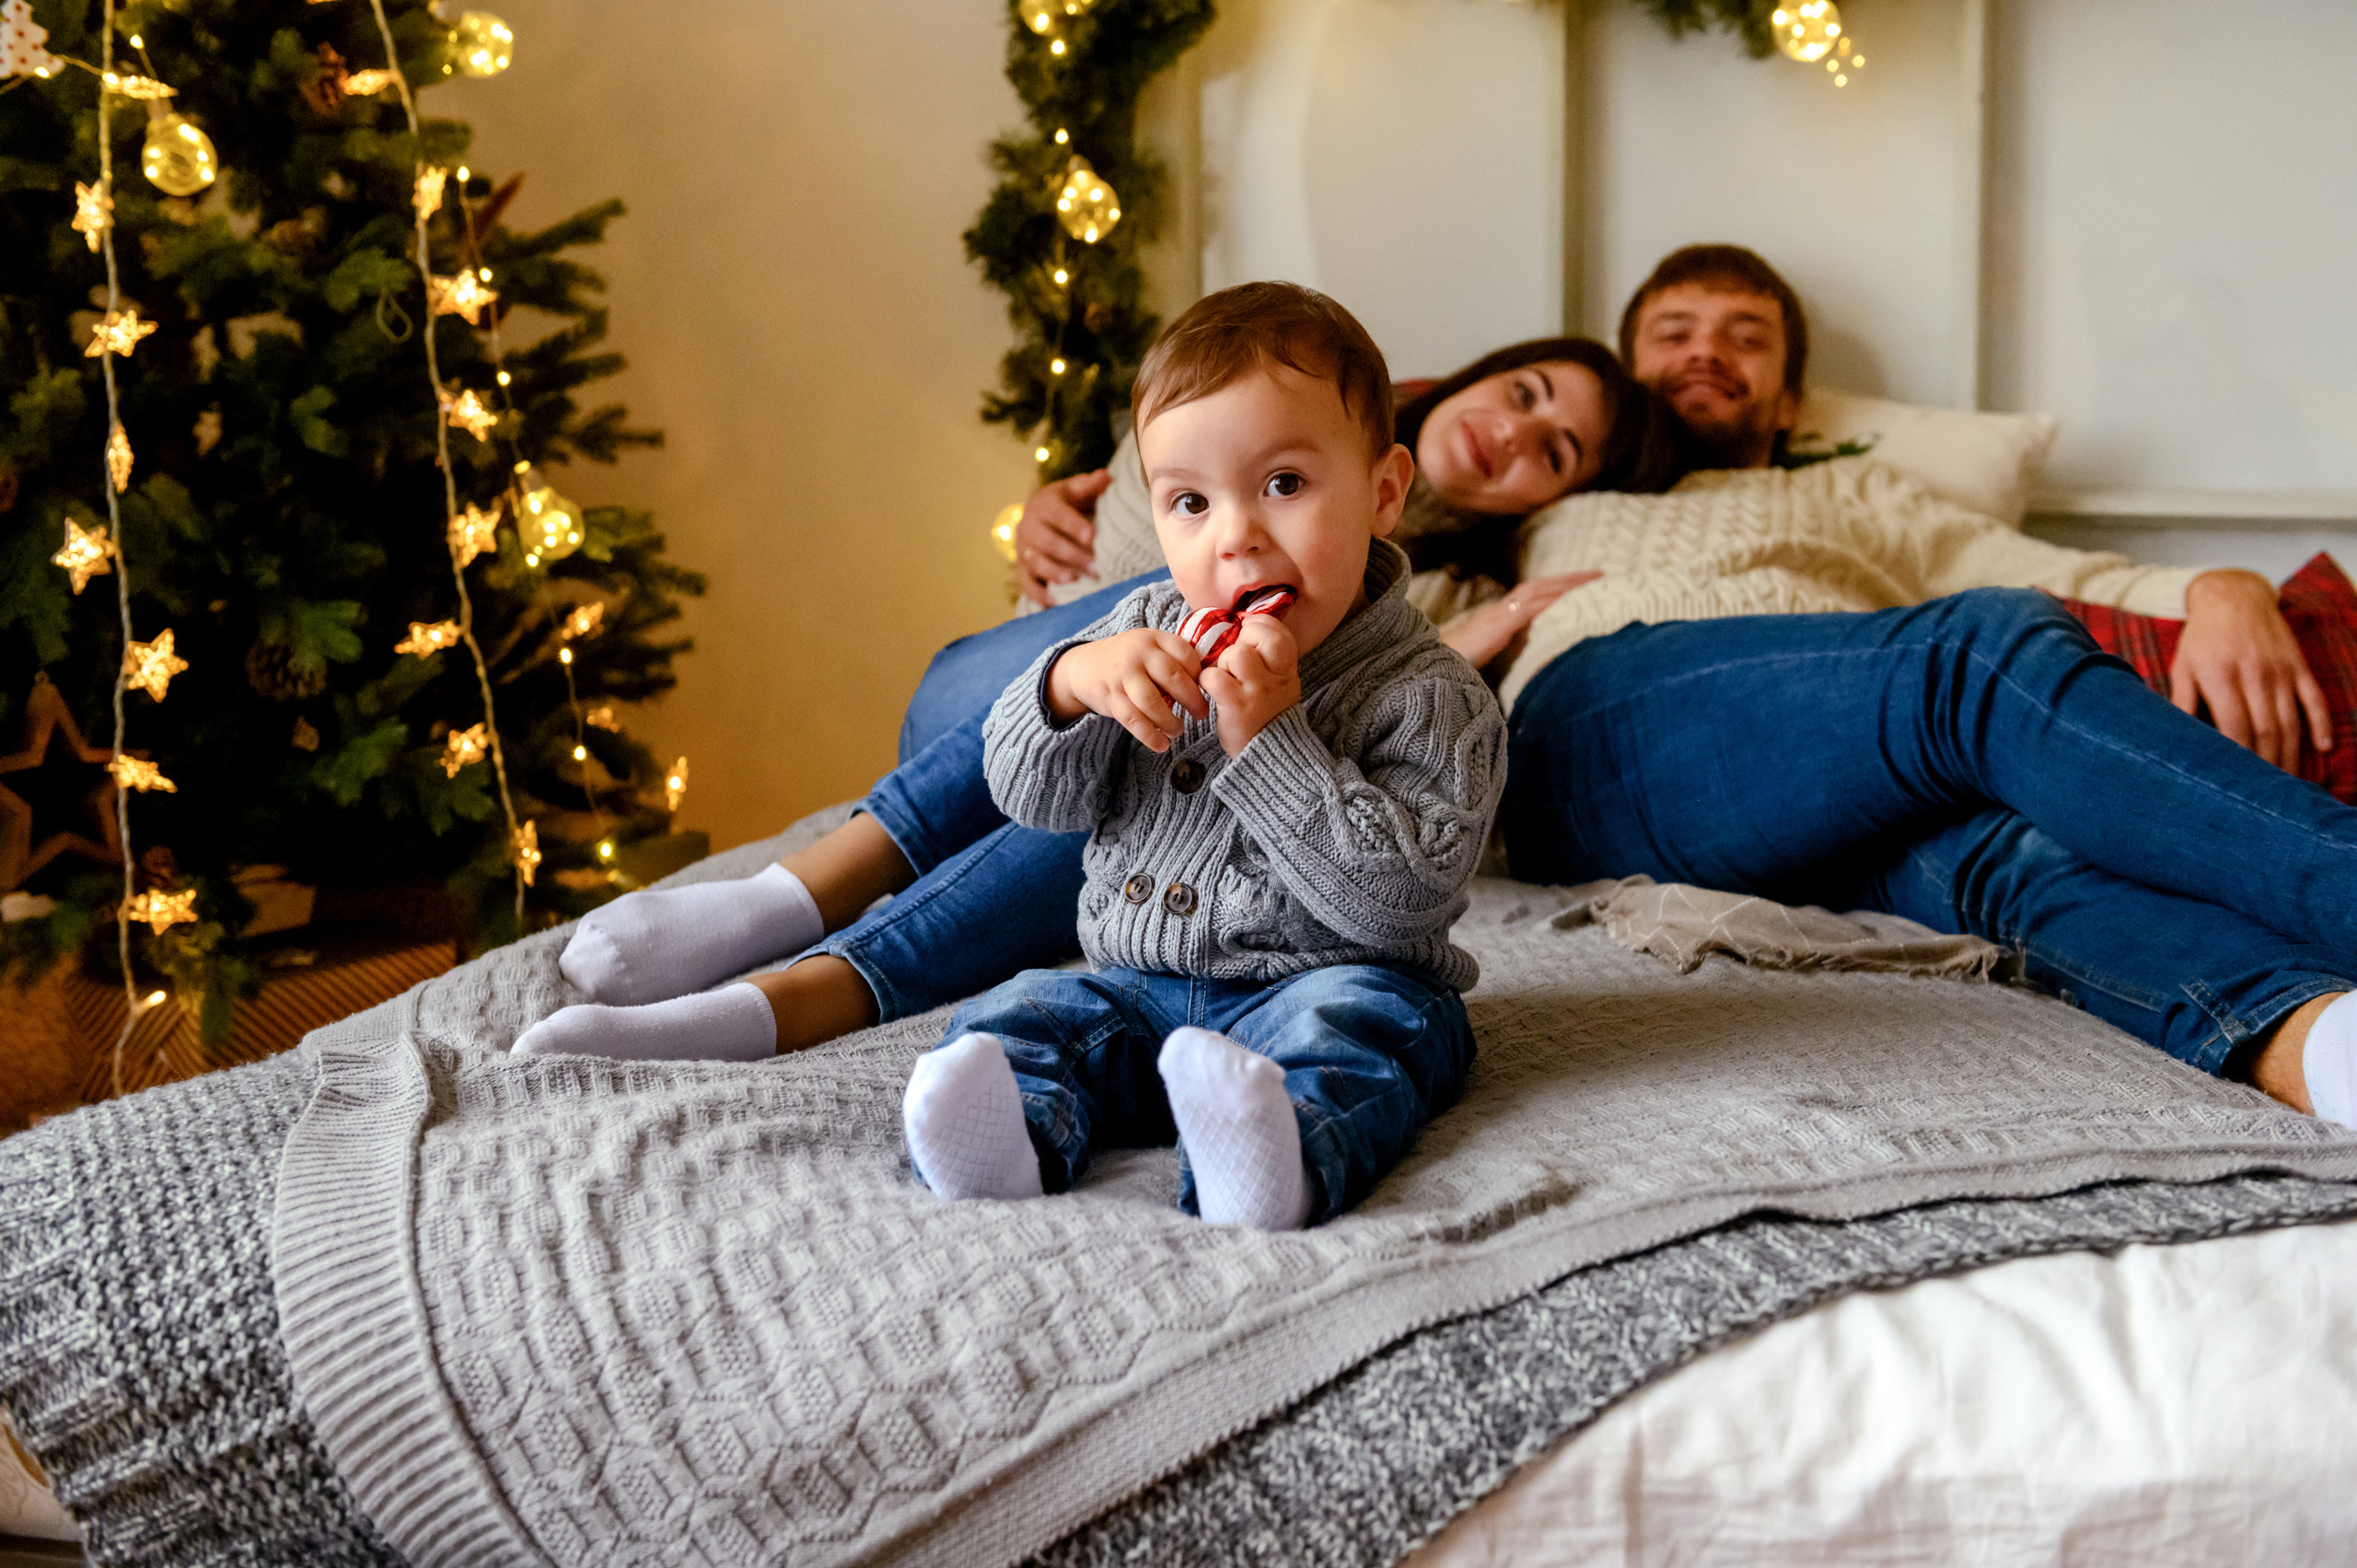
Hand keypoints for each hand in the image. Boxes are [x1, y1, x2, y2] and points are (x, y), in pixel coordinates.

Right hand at [1014, 469, 1111, 605]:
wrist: (1038, 514)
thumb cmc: (1066, 502)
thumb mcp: (1076, 490)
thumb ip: (1090, 485)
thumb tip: (1106, 477)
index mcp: (1043, 504)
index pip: (1057, 514)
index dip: (1074, 525)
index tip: (1093, 536)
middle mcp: (1028, 526)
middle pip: (1048, 543)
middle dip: (1072, 556)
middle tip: (1096, 568)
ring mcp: (1023, 549)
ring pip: (1036, 562)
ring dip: (1055, 573)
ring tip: (1075, 582)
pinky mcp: (1021, 568)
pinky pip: (1026, 582)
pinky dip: (1037, 594)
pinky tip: (1053, 602)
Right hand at [1046, 628, 1207, 751]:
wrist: (1084, 666)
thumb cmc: (1128, 660)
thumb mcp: (1149, 647)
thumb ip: (1173, 658)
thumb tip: (1209, 679)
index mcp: (1153, 638)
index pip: (1185, 654)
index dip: (1200, 674)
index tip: (1208, 690)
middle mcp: (1138, 653)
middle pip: (1173, 677)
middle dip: (1192, 700)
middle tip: (1201, 714)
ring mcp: (1122, 675)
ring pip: (1151, 702)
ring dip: (1170, 721)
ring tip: (1178, 731)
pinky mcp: (1111, 697)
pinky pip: (1133, 719)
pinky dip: (1149, 735)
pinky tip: (1161, 745)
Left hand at [1199, 615, 1300, 757]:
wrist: (1271, 756)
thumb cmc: (1268, 715)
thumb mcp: (1280, 685)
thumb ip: (1268, 661)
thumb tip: (1241, 630)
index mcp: (1287, 670)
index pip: (1278, 632)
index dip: (1259, 626)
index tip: (1248, 633)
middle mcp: (1276, 677)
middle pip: (1258, 636)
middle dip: (1240, 640)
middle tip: (1233, 658)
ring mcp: (1257, 691)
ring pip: (1235, 653)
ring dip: (1222, 661)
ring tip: (1224, 676)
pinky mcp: (1236, 705)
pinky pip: (1214, 677)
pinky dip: (1207, 680)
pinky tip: (1210, 690)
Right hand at [1438, 571, 1601, 667]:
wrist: (1433, 667)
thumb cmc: (1458, 666)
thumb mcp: (1491, 655)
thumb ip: (1510, 647)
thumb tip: (1531, 646)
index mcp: (1500, 615)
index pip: (1534, 595)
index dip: (1558, 588)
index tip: (1582, 584)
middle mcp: (1501, 609)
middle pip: (1541, 586)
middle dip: (1570, 579)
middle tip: (1598, 574)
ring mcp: (1499, 614)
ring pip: (1539, 591)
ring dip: (1566, 584)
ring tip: (1592, 580)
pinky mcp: (1499, 624)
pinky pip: (1530, 607)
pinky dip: (1552, 601)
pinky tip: (1571, 598)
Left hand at [2170, 568, 2331, 773]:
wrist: (2232, 595)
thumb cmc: (2201, 638)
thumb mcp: (2182, 667)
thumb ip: (2180, 702)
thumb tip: (2174, 739)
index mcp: (2221, 676)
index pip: (2234, 728)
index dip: (2239, 758)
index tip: (2237, 784)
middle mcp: (2254, 674)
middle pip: (2266, 730)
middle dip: (2267, 765)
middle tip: (2265, 795)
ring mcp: (2280, 670)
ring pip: (2291, 721)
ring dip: (2292, 754)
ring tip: (2289, 784)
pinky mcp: (2297, 665)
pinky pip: (2314, 698)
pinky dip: (2321, 724)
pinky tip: (2324, 747)